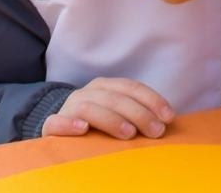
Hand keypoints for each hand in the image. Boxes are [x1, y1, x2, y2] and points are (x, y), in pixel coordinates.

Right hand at [41, 77, 174, 139]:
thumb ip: (136, 114)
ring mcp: (68, 108)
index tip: (169, 116)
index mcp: (105, 86)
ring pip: (89, 107)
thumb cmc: (97, 124)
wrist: (60, 128)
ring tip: (129, 134)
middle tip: (155, 131)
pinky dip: (69, 124)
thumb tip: (166, 122)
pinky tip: (82, 129)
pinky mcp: (51, 125)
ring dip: (111, 119)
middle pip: (114, 98)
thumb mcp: (117, 113)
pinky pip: (56, 122)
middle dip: (138, 113)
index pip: (130, 87)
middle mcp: (87, 93)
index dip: (151, 99)